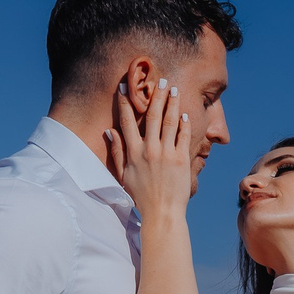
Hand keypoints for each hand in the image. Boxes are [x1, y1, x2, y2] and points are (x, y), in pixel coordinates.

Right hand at [102, 75, 197, 217]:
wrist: (162, 213)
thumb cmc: (141, 196)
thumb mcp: (123, 175)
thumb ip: (116, 152)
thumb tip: (109, 132)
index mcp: (133, 152)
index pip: (127, 121)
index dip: (125, 102)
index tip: (124, 86)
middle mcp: (149, 150)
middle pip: (152, 115)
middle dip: (155, 95)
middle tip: (159, 80)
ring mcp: (166, 154)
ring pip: (169, 121)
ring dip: (171, 103)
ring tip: (174, 89)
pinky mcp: (182, 160)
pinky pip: (183, 136)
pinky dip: (184, 123)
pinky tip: (184, 114)